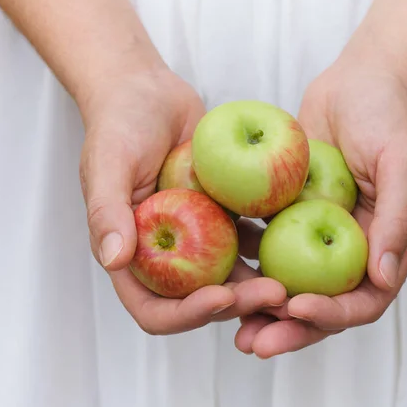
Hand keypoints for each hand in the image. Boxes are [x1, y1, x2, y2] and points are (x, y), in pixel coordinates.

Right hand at [78, 67, 286, 334]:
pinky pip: (249, 240)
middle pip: (201, 300)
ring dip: (261, 284)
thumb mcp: (107, 164)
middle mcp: (166, 256)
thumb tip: (114, 259)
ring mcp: (197, 238)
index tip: (221, 297)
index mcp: (133, 256)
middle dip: (238, 304)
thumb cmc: (119, 124)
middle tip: (277, 294)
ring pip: (232, 276)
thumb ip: (106, 212)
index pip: (154, 309)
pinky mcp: (224, 217)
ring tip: (294, 281)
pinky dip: (271, 246)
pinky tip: (300, 241)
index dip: (186, 315)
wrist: (148, 92)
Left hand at [235, 44, 406, 357]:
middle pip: (323, 303)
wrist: (359, 76)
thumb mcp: (402, 162)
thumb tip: (383, 280)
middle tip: (254, 343)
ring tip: (232, 329)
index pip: (364, 299)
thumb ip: (396, 221)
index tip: (296, 308)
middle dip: (290, 327)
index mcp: (388, 244)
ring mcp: (321, 233)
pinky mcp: (293, 215)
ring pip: (292, 285)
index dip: (332, 313)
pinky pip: (271, 249)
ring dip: (264, 309)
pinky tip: (221, 280)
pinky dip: (250, 268)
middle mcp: (354, 247)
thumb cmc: (388, 113)